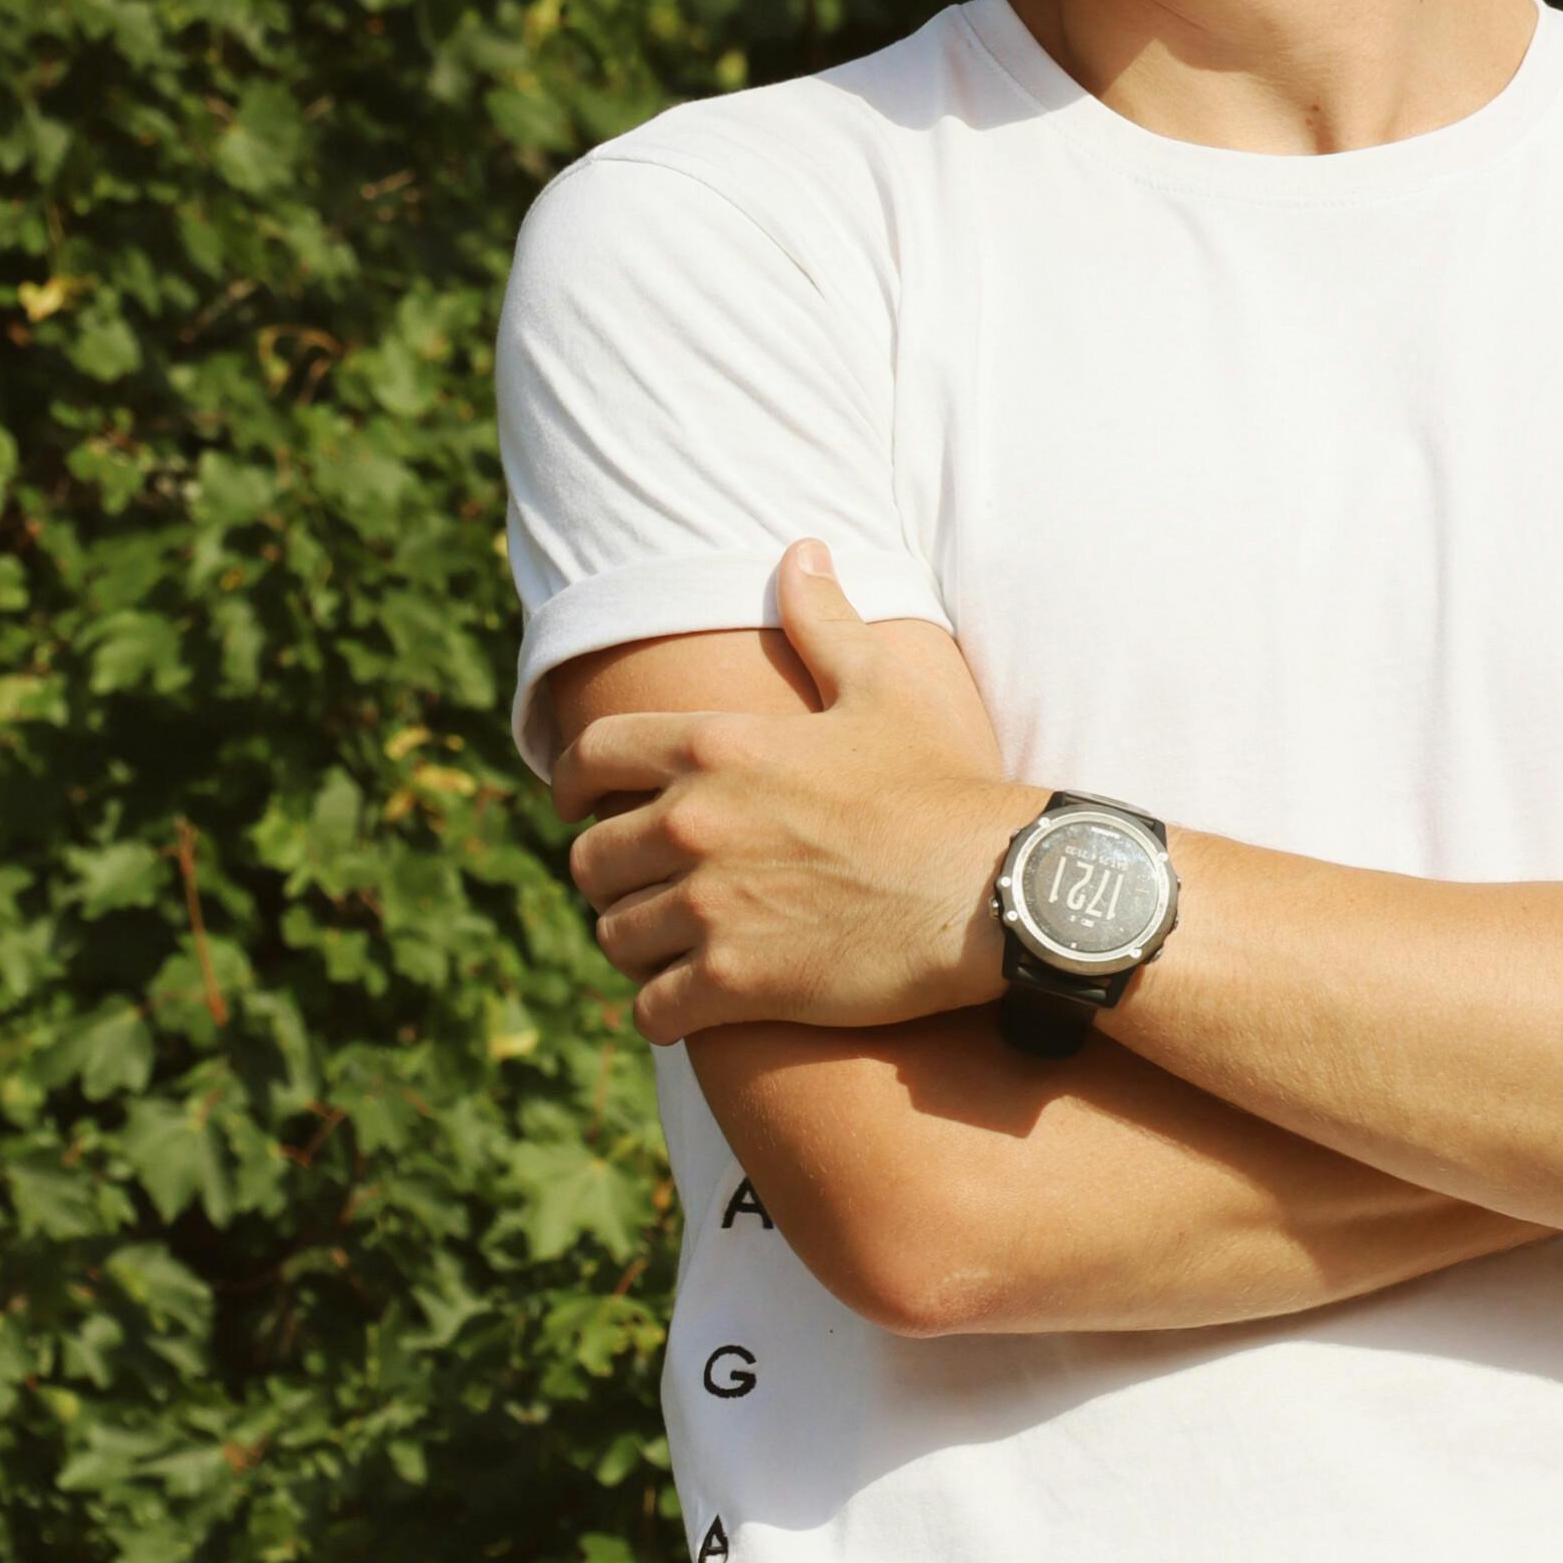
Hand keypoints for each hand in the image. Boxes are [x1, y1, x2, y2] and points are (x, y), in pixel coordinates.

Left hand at [553, 544, 1030, 1039]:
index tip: (578, 805)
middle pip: (589, 858)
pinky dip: (664, 1012)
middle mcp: (693, 823)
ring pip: (614, 936)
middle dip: (611, 875)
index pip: (589, 756)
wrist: (992, 889)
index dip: (570, 783)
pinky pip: (650, 1010)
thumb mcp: (883, 687)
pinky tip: (694, 1006)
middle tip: (644, 889)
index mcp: (715, 746)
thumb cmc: (941, 786)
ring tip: (669, 950)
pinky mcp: (732, 983)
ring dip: (637, 945)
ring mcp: (709, 907)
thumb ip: (824, 621)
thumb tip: (799, 550)